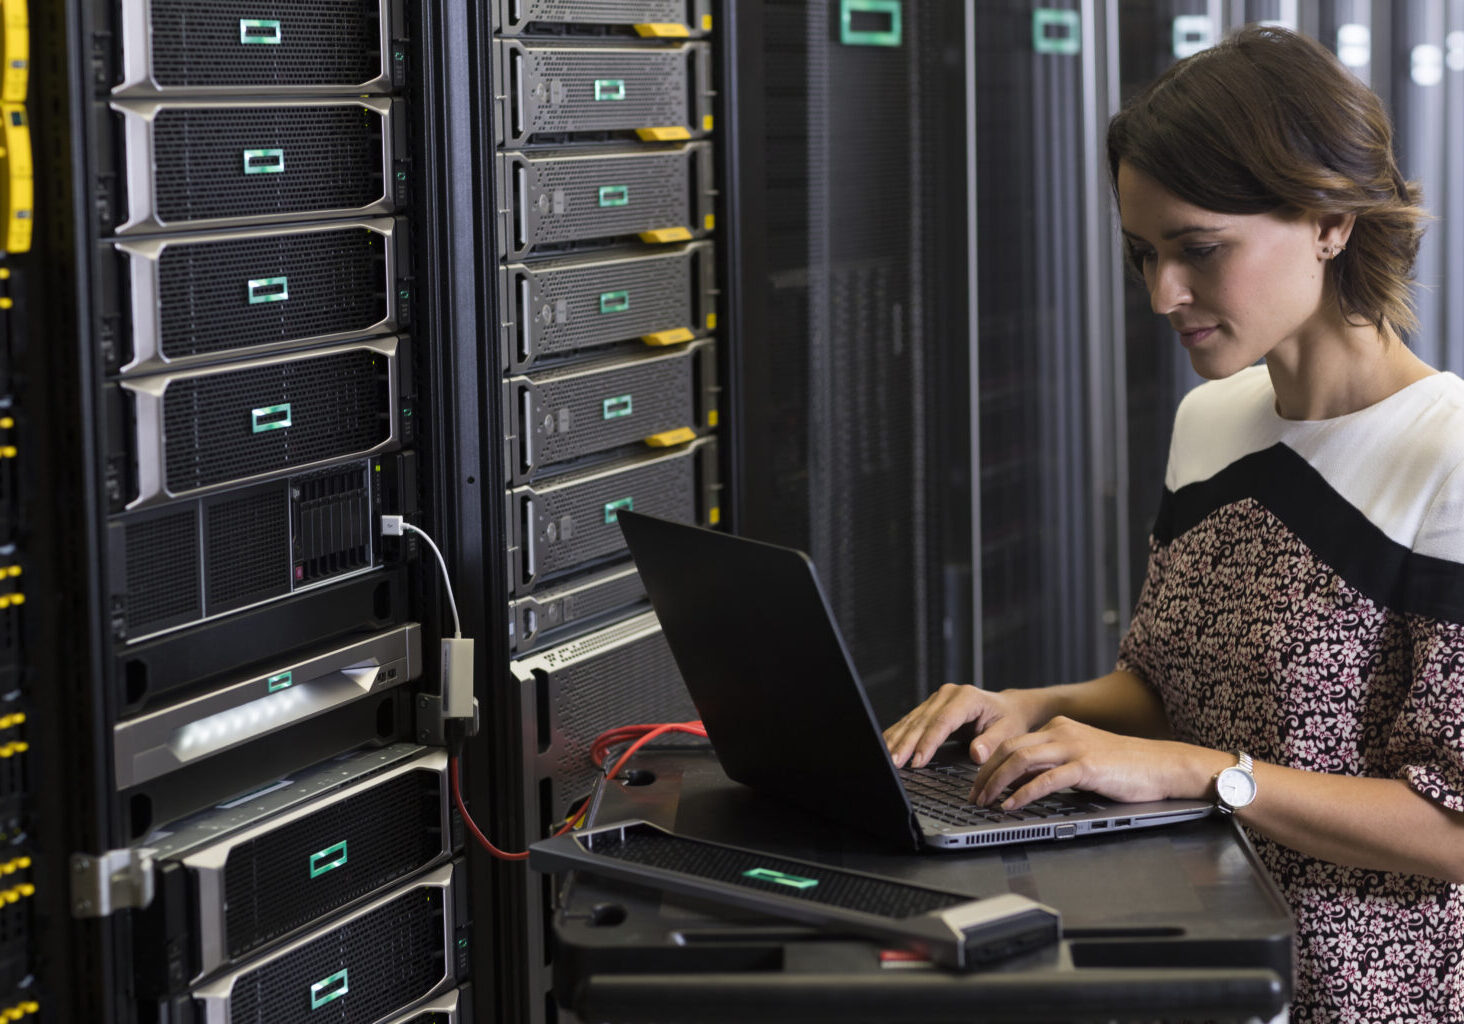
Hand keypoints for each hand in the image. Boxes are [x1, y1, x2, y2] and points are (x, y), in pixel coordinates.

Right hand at [883, 683, 1045, 768]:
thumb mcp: (1008, 731)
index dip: (928, 742)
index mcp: (967, 697)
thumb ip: (992, 742)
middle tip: (895, 763)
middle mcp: (948, 694)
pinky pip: (910, 722)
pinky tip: (887, 746)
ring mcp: (936, 699)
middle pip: (922, 721)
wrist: (1007, 707)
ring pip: (912, 721)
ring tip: (887, 759)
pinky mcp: (929, 707)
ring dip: (898, 741)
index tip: (918, 761)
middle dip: (907, 744)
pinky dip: (898, 736)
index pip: (942, 721)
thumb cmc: (1008, 719)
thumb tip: (977, 754)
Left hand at [969, 716, 1206, 807]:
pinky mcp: (1087, 766)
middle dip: (986, 774)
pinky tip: (1012, 805)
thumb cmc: (1123, 767)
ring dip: (997, 783)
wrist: (1161, 765)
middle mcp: (1062, 732)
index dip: (990, 763)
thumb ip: (1051, 764)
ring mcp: (1074, 747)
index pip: (1012, 741)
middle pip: (1009, 748)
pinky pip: (1046, 779)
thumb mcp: (1079, 759)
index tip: (977, 783)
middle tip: (973, 796)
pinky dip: (1024, 793)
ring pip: (1021, 759)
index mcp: (1058, 727)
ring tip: (985, 802)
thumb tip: (1018, 782)